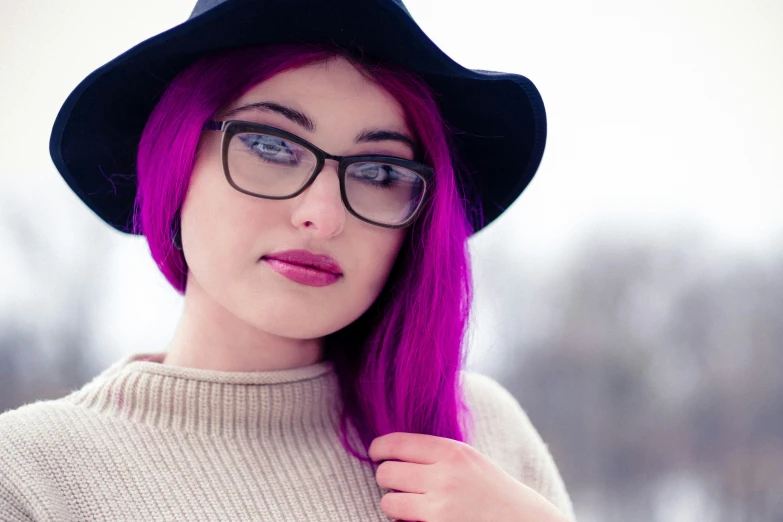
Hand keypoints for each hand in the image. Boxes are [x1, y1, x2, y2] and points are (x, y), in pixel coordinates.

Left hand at [368, 432, 570, 521]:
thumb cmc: (492, 491)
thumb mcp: (468, 460)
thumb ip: (435, 453)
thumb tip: (391, 449)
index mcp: (451, 451)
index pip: (396, 443)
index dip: (379, 448)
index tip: (376, 453)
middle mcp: (444, 476)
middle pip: (386, 472)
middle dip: (387, 478)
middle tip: (397, 483)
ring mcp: (440, 507)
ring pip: (388, 502)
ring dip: (393, 504)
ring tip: (411, 505)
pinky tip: (421, 520)